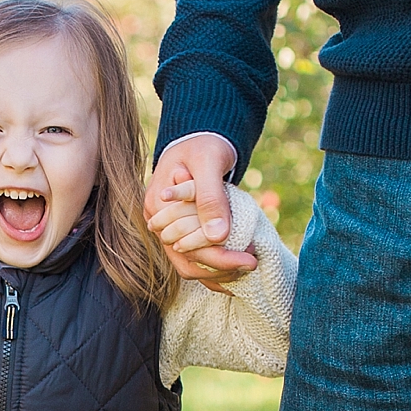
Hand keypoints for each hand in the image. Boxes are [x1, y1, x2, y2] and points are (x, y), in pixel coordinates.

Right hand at [144, 132, 254, 284]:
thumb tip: (217, 237)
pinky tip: (234, 272)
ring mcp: (167, 229)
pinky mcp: (179, 230)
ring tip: (245, 268)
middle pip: (186, 261)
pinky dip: (213, 268)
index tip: (250, 259)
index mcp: (158, 207)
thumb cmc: (204, 145)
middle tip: (252, 265)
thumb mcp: (208, 163)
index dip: (219, 257)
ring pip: (189, 265)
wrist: (199, 138)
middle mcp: (158, 223)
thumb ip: (211, 198)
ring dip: (217, 273)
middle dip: (220, 269)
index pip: (187, 246)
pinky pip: (193, 258)